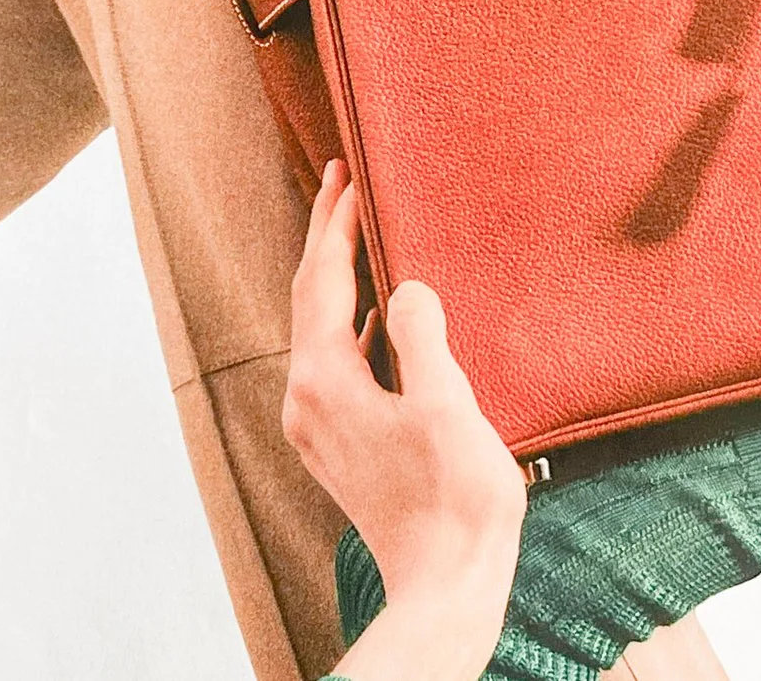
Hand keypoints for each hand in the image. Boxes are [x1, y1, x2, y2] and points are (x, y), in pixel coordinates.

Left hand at [287, 161, 521, 680]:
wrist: (445, 585)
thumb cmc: (455, 501)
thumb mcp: (447, 405)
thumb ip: (421, 334)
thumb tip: (404, 287)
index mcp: (323, 380)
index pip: (320, 279)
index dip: (335, 224)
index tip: (347, 175)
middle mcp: (305, 398)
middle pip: (308, 297)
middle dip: (325, 238)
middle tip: (341, 183)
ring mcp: (317, 424)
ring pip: (319, 328)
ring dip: (337, 279)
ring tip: (359, 234)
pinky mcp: (337, 442)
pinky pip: (335, 359)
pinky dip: (351, 321)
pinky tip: (378, 313)